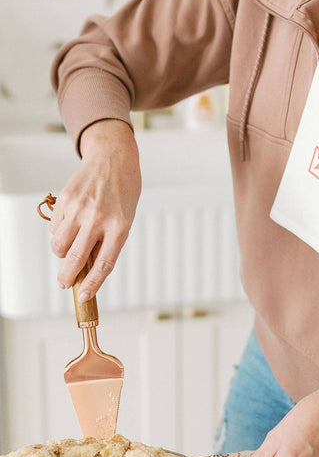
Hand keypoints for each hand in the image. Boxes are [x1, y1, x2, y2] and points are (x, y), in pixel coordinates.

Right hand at [49, 120, 141, 301]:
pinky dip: (59, 232)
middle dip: (67, 277)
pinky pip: (55, 227)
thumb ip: (108, 243)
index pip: (104, 263)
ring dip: (61, 253)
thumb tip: (88, 270)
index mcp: (119, 227)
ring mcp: (80, 209)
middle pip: (76, 258)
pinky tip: (71, 223)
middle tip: (65, 283)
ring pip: (59, 245)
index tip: (84, 296)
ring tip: (71, 246)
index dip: (93, 283)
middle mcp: (98, 219)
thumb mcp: (125, 220)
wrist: (113, 160)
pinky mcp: (66, 200)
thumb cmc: (122, 195)